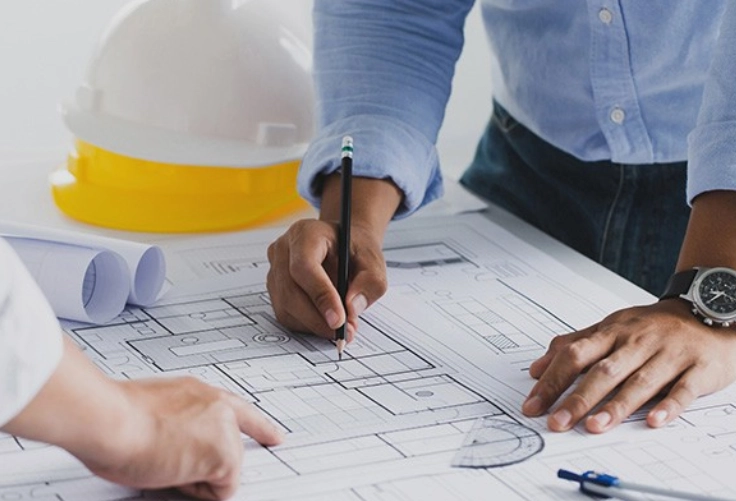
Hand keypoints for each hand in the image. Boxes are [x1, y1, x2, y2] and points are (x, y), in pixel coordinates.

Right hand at [3, 337, 282, 500]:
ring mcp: (225, 428)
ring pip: (225, 471)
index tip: (275, 437)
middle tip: (170, 459)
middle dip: (206, 463)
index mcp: (198, 392)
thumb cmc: (115, 416)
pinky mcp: (225, 454)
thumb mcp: (152, 409)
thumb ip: (176, 423)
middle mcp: (216, 405)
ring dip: (197, 476)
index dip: (260, 427)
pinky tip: (174, 471)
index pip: (238, 410)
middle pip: (230, 449)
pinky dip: (198, 491)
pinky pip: (221, 490)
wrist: (110, 420)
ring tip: (164, 460)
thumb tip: (169, 443)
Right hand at [267, 175, 401, 339]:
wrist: (345, 247)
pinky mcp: (275, 289)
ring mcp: (275, 269)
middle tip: (344, 331)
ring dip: (314, 324)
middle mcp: (284, 249)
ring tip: (341, 326)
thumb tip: (351, 309)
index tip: (339, 319)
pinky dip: (308, 324)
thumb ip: (370, 283)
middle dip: (318, 318)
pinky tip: (327, 320)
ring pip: (286, 307)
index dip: (320, 295)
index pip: (304, 266)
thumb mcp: (374, 261)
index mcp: (306, 233)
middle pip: (290, 291)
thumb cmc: (356, 250)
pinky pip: (286, 314)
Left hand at [521, 299, 735, 432]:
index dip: (552, 380)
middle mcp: (637, 343)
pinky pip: (683, 389)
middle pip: (603, 371)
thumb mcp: (610, 327)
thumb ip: (573, 346)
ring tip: (595, 426)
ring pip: (639, 382)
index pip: (575, 355)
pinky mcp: (698, 368)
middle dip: (578, 398)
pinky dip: (669, 405)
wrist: (706, 310)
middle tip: (557, 422)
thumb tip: (536, 368)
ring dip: (616, 405)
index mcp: (612, 333)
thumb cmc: (652, 325)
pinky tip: (654, 421)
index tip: (534, 404)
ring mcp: (668, 355)